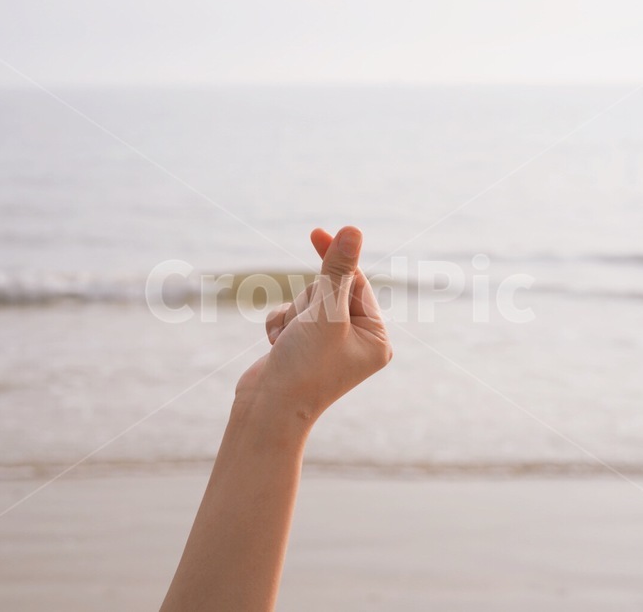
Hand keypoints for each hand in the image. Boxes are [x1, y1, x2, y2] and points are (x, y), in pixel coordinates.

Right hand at [235, 226, 392, 423]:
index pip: (356, 284)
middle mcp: (356, 341)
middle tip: (305, 329)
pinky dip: (279, 325)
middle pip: (329, 290)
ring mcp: (328, 344)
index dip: (336, 261)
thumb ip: (338, 271)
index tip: (317, 233)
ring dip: (292, 315)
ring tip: (290, 343)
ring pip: (306, 301)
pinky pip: (289, 315)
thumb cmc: (303, 367)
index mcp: (376, 338)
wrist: (266, 411)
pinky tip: (276, 346)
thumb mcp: (325, 314)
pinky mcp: (302, 345)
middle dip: (309, 303)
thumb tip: (353, 231)